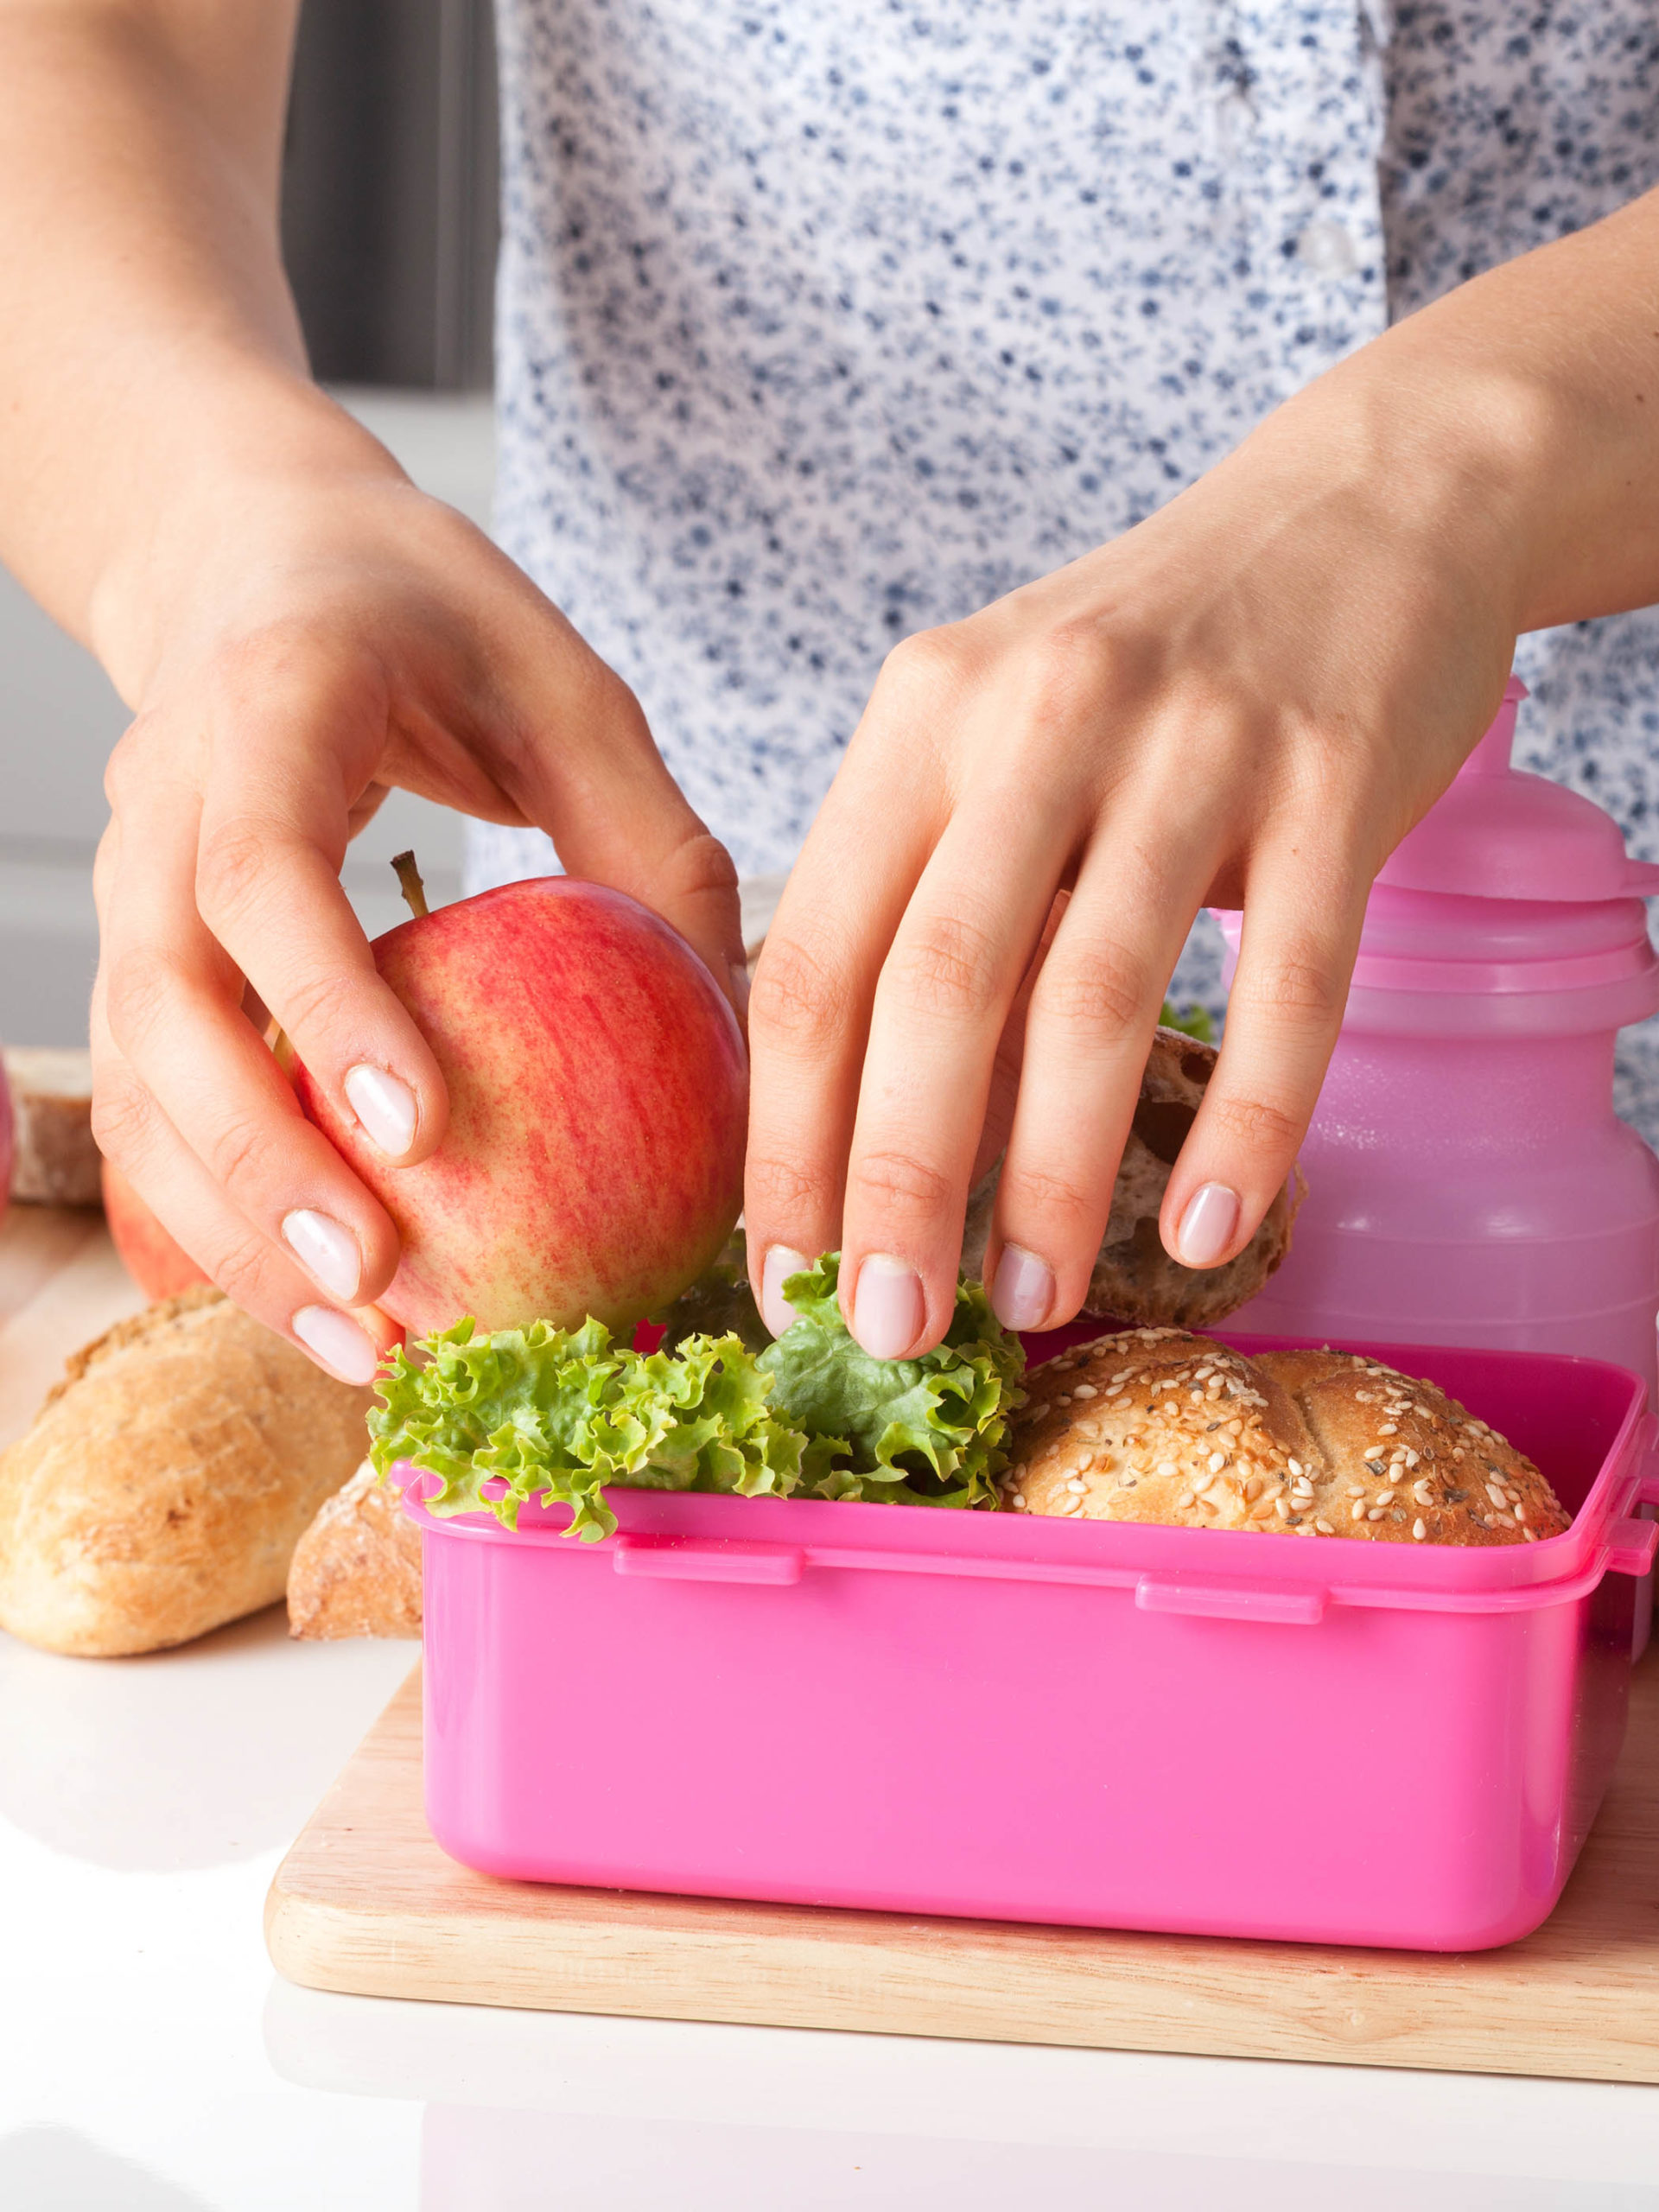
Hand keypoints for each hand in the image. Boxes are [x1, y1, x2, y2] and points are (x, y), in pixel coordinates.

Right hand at [91, 455, 743, 1381]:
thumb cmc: (436, 622)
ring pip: (136, 1079)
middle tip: (379, 1294)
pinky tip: (311, 1300)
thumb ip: (650, 845)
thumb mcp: (570, 691)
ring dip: (230, 1226)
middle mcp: (164, 796)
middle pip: (165, 1005)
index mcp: (271, 702)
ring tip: (357, 1345)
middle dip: (259, 1167)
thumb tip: (742, 1040)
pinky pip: (150, 1101)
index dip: (326, 1004)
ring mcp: (128, 881)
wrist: (259, 560)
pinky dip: (217, 1209)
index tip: (416, 1136)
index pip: (261, 867)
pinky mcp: (142, 952)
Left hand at [743, 354, 1527, 1355]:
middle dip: (899, 1185)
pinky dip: (1247, 1123)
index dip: (785, 1134)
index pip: (814, 955)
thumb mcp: (987, 732)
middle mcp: (1037, 720)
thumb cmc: (1140, 667)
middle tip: (888, 1333)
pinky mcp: (1335, 781)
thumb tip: (843, 1129)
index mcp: (919, 719)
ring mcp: (1194, 746)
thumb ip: (916, 892)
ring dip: (1052, 1179)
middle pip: (937, 988)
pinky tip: (1204, 1228)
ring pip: (1098, 997)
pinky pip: (1291, 986)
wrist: (1357, 512)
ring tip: (1030, 1303)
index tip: (783, 1272)